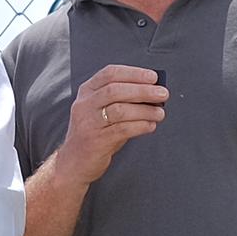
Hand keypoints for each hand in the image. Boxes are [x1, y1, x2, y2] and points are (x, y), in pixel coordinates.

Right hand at [54, 63, 168, 182]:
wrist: (73, 162)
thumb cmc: (93, 134)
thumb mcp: (101, 111)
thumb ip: (122, 100)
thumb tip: (151, 93)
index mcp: (87, 92)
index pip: (110, 73)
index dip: (134, 73)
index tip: (153, 77)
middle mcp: (85, 105)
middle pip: (115, 90)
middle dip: (143, 90)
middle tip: (162, 94)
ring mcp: (89, 123)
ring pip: (120, 110)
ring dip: (144, 110)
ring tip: (159, 113)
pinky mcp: (96, 141)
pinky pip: (122, 129)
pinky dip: (140, 126)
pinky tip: (150, 125)